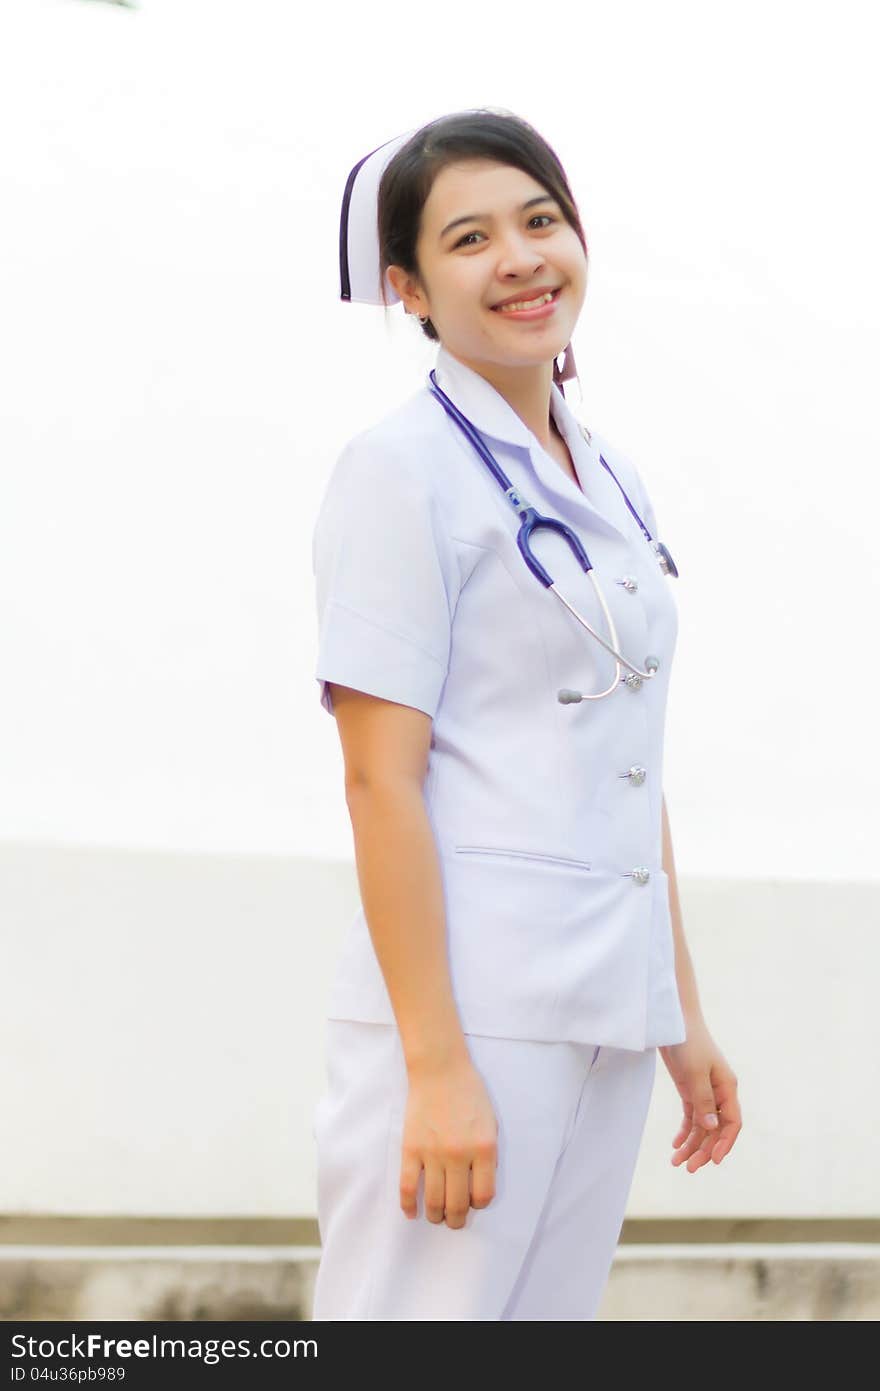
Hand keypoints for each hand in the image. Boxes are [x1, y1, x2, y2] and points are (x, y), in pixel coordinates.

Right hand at [399, 1059, 498, 1228]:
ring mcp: (433, 1153)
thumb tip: (478, 1184)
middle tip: (454, 1221)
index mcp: (484, 1149)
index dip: (478, 1205)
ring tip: (436, 1217)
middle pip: (458, 1204)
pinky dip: (409, 1205)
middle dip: (456, 1219)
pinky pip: (408, 1186)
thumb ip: (488, 1155)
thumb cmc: (469, 1093)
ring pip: (434, 1201)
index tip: (473, 1203)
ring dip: (435, 1216)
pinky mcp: (411, 1149)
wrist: (440, 1070)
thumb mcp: (491, 1123)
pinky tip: (412, 1212)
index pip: (483, 1195)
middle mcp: (459, 1155)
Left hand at [659, 1018, 741, 1172]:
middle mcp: (720, 1093)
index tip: (713, 1161)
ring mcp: (705, 1092)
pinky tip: (675, 1144)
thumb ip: (703, 1100)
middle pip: (716, 1129)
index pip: (732, 1123)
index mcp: (728, 1088)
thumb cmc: (689, 1043)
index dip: (724, 1143)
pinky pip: (692, 1117)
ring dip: (692, 1144)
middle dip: (704, 1150)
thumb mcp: (696, 1072)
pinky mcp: (690, 1090)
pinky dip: (685, 1131)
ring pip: (702, 1126)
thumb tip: (711, 1128)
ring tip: (676, 1162)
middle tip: (688, 1168)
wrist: (674, 1022)